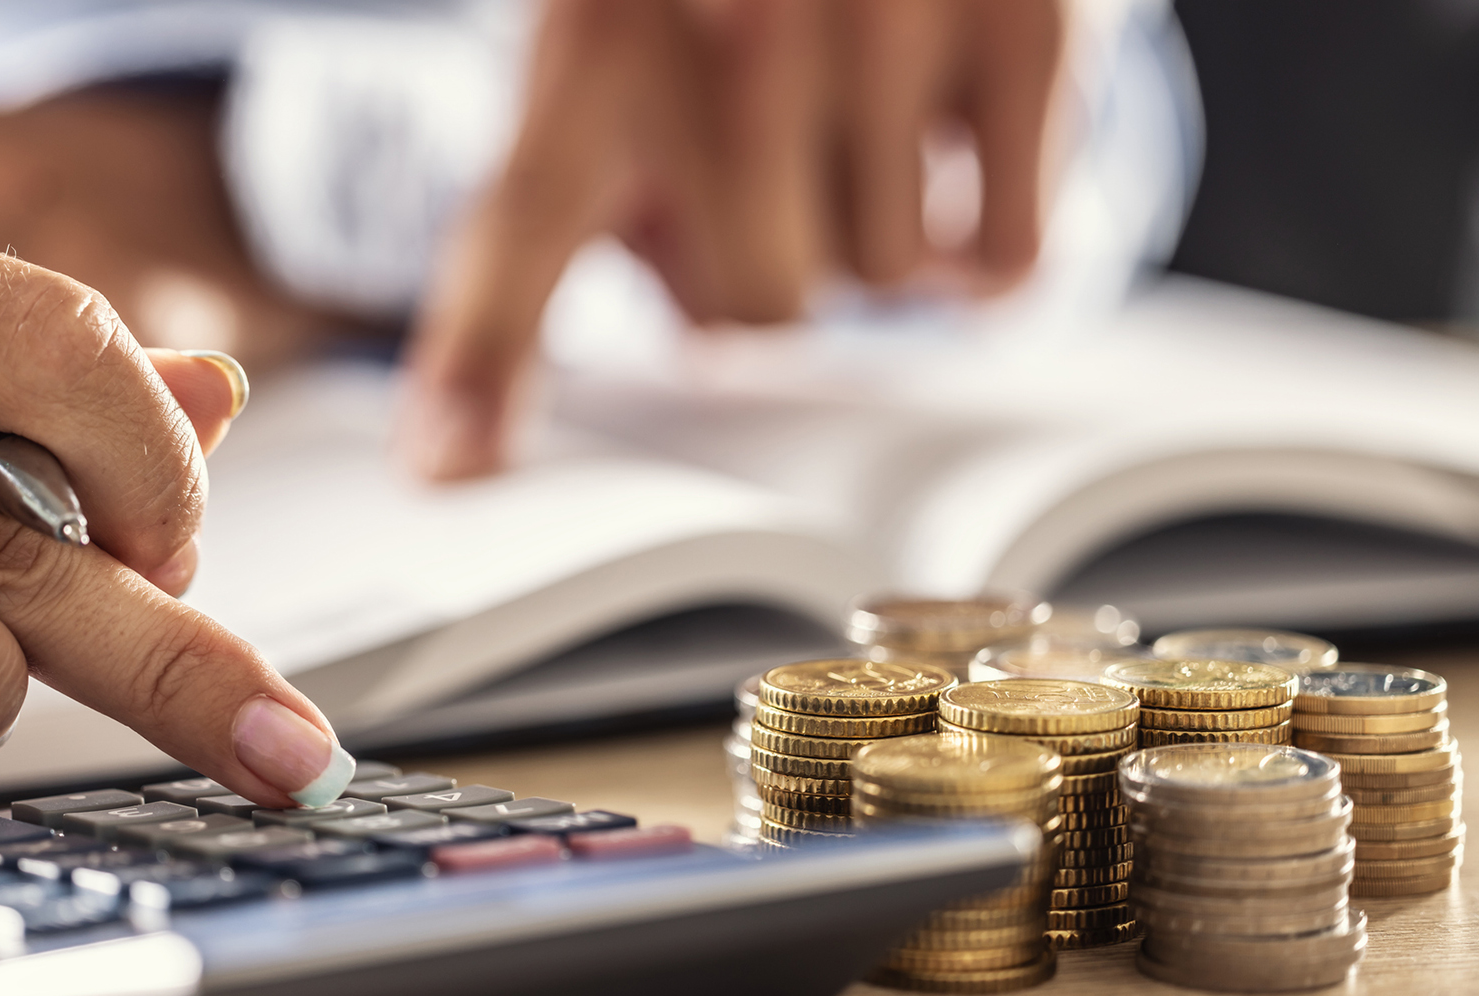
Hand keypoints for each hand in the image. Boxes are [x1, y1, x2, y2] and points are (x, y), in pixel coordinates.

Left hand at [401, 0, 1064, 478]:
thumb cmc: (712, 6)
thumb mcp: (607, 68)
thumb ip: (549, 225)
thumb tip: (460, 449)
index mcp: (595, 29)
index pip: (529, 217)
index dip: (484, 355)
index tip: (451, 465)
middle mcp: (735, 13)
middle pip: (753, 305)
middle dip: (764, 261)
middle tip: (774, 163)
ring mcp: (885, 13)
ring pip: (881, 281)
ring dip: (874, 241)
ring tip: (862, 123)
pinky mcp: (1028, 28)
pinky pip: (1007, 259)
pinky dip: (985, 249)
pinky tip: (955, 150)